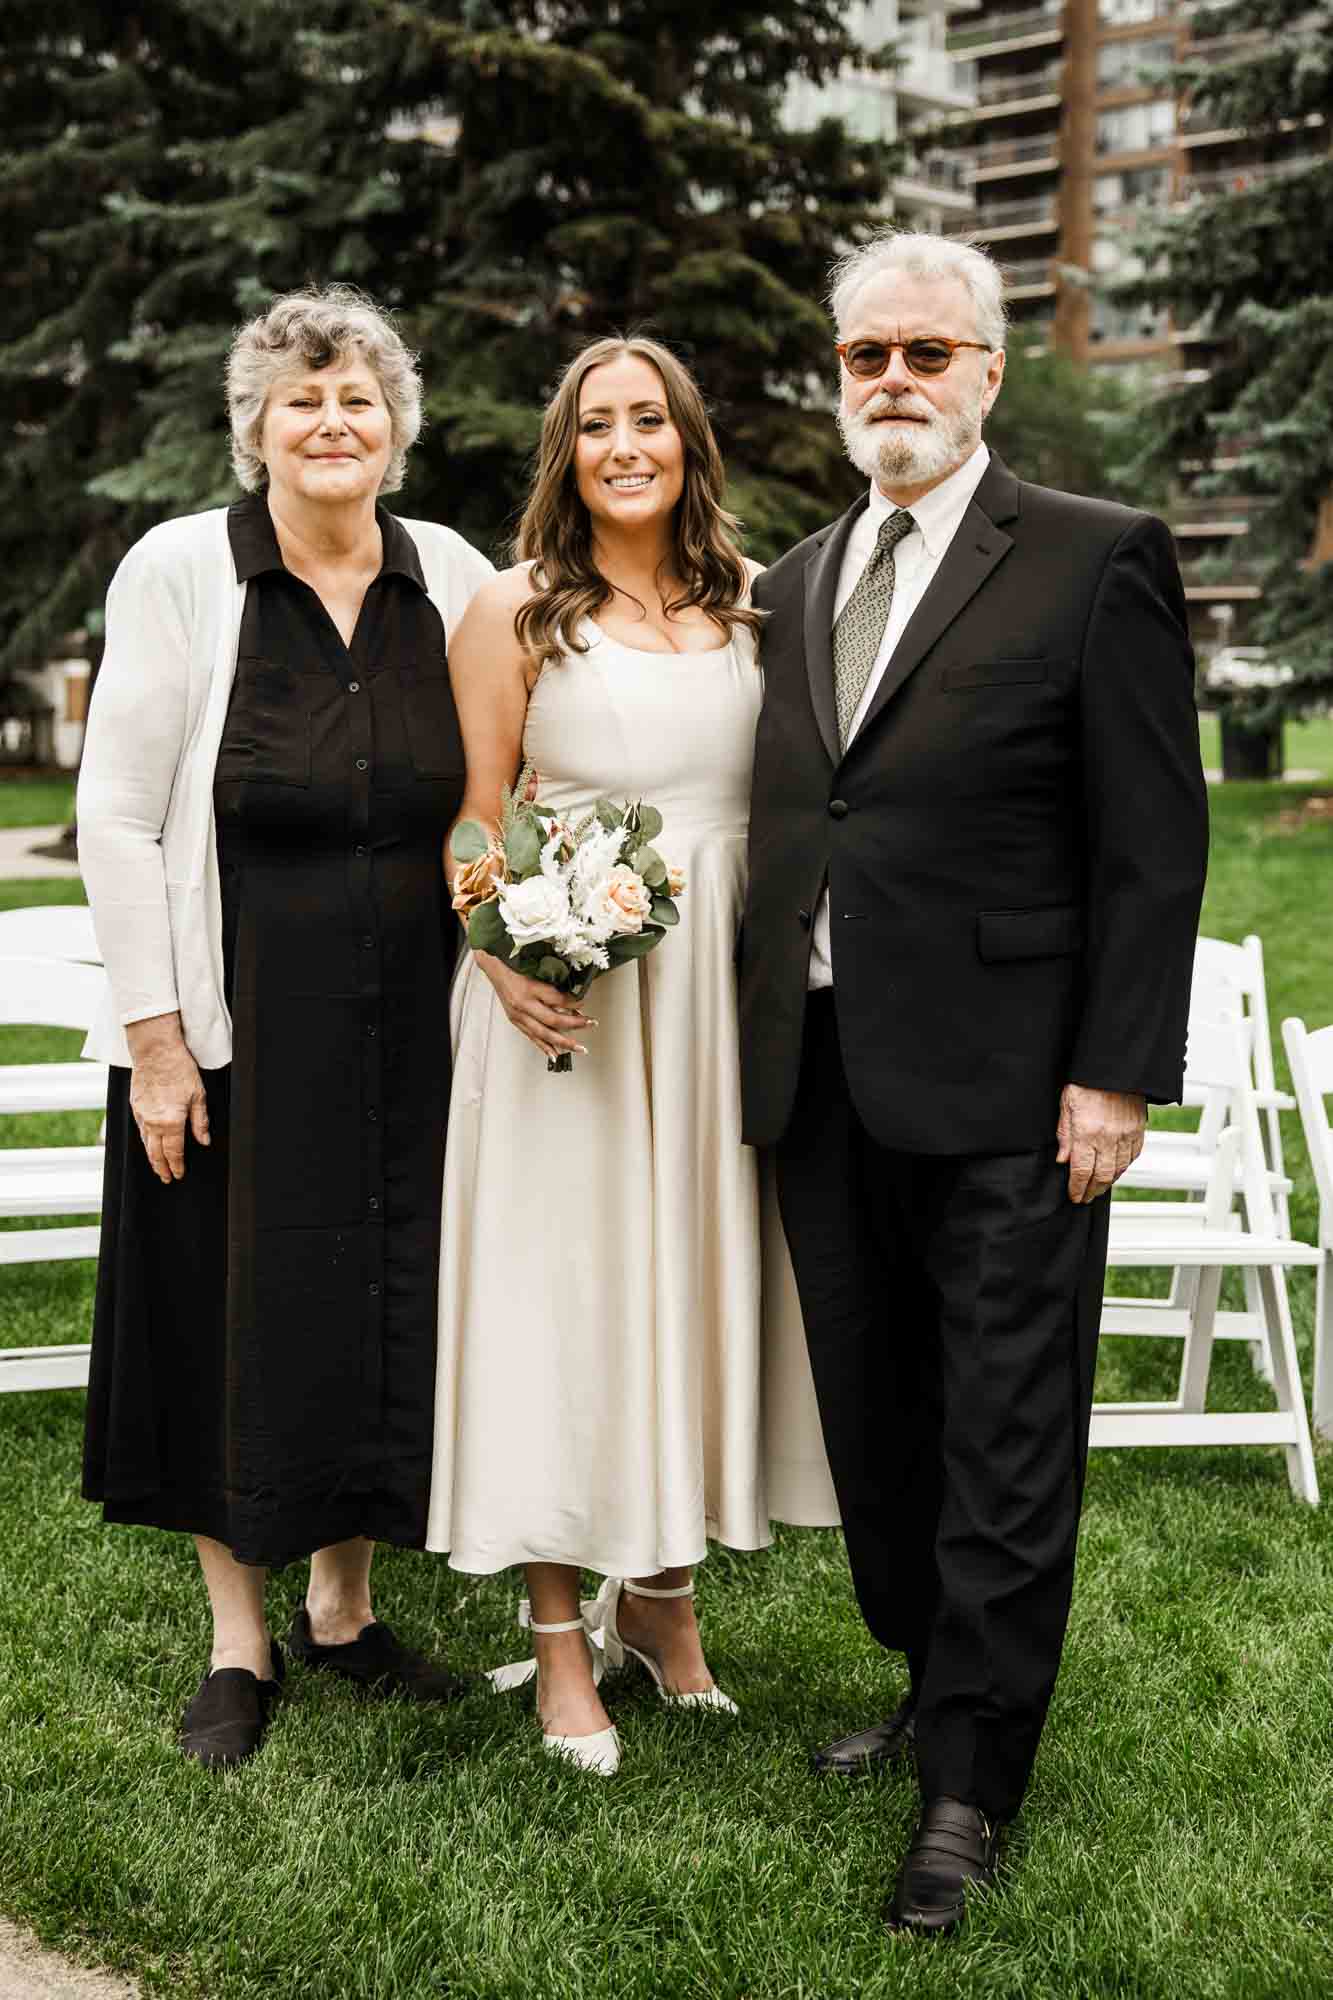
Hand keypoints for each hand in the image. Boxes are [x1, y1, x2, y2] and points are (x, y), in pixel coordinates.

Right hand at [125, 1013, 209, 1183]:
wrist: (155, 1050)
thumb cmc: (179, 1068)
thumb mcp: (198, 1096)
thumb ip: (200, 1122)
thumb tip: (204, 1140)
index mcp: (171, 1122)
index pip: (174, 1152)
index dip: (177, 1166)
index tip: (179, 1174)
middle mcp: (153, 1122)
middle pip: (156, 1153)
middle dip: (162, 1168)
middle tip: (166, 1178)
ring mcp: (141, 1115)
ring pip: (145, 1143)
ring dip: (152, 1157)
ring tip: (157, 1166)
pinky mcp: (134, 1106)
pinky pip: (140, 1130)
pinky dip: (145, 1141)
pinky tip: (149, 1143)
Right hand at [474, 952, 593, 1062]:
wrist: (495, 970)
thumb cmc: (515, 967)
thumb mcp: (537, 970)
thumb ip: (553, 985)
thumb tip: (573, 1000)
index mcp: (528, 989)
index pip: (556, 999)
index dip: (573, 1003)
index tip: (584, 1003)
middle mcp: (523, 1005)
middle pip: (552, 1020)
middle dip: (574, 1024)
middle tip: (591, 1024)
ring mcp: (518, 1016)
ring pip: (543, 1033)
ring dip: (563, 1042)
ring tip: (579, 1048)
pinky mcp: (515, 1022)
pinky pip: (532, 1037)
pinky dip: (545, 1047)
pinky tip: (556, 1055)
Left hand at [1056, 1083, 1145, 1203]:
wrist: (1115, 1067)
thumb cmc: (1087, 1083)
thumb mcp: (1066, 1105)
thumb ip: (1064, 1134)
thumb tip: (1063, 1160)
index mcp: (1087, 1133)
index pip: (1081, 1171)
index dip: (1077, 1188)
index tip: (1074, 1196)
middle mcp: (1108, 1138)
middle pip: (1101, 1176)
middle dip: (1092, 1191)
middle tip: (1085, 1197)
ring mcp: (1125, 1135)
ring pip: (1118, 1169)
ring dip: (1108, 1182)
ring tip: (1098, 1187)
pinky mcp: (1138, 1130)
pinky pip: (1132, 1156)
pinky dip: (1123, 1167)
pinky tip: (1116, 1170)